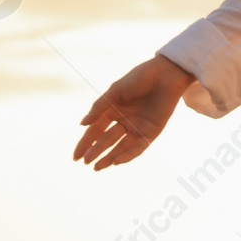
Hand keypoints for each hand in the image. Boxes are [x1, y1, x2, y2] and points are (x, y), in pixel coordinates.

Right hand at [73, 54, 194, 170]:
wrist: (166, 74)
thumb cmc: (140, 78)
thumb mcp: (115, 91)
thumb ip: (99, 107)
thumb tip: (82, 124)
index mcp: (113, 110)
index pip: (96, 130)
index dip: (85, 143)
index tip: (75, 156)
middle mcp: (124, 120)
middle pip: (106, 140)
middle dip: (95, 151)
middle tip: (84, 162)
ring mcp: (138, 127)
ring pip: (121, 147)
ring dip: (109, 157)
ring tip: (97, 167)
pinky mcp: (152, 131)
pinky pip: (138, 147)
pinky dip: (128, 154)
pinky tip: (116, 160)